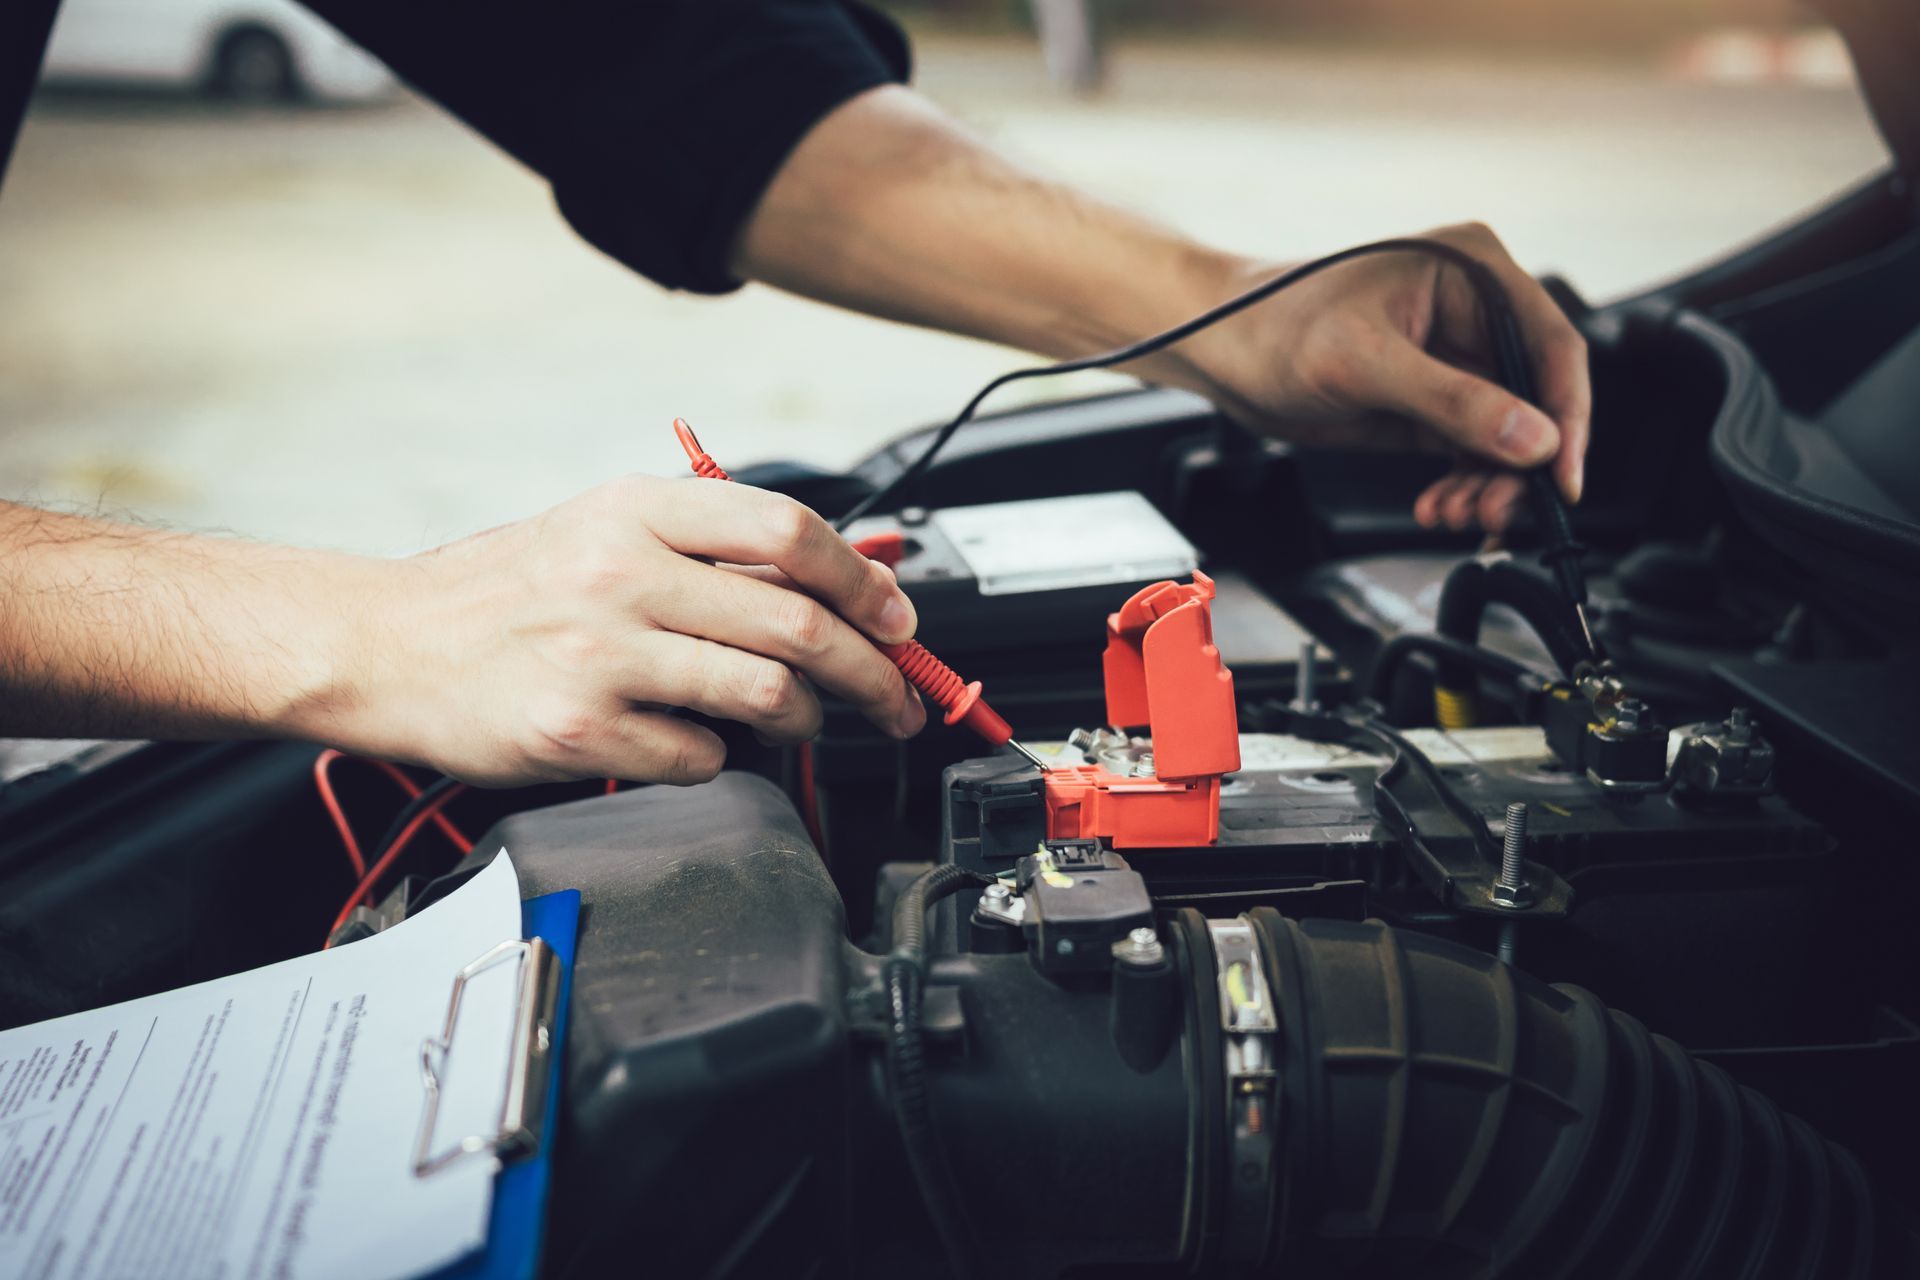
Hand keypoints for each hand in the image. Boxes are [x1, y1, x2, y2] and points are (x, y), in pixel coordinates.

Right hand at [329, 476, 925, 786]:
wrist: (389, 644)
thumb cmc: (506, 590)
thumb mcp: (605, 529)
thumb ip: (711, 546)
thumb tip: (841, 576)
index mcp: (636, 509)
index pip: (789, 531)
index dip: (864, 580)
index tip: (898, 618)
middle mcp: (620, 573)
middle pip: (798, 622)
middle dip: (871, 671)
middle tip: (897, 698)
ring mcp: (599, 655)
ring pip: (765, 694)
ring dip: (806, 719)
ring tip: (803, 721)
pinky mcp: (578, 730)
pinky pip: (699, 757)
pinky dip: (719, 757)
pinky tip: (695, 741)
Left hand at [1184, 223, 1590, 532]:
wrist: (1220, 349)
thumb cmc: (1274, 325)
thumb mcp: (1364, 364)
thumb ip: (1452, 401)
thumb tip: (1532, 438)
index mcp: (1473, 270)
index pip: (1550, 345)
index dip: (1565, 417)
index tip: (1559, 478)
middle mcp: (1474, 310)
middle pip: (1534, 398)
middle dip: (1519, 463)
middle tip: (1496, 511)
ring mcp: (1453, 357)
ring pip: (1506, 433)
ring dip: (1488, 483)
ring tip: (1453, 513)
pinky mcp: (1429, 400)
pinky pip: (1469, 449)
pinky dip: (1462, 483)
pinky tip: (1437, 504)